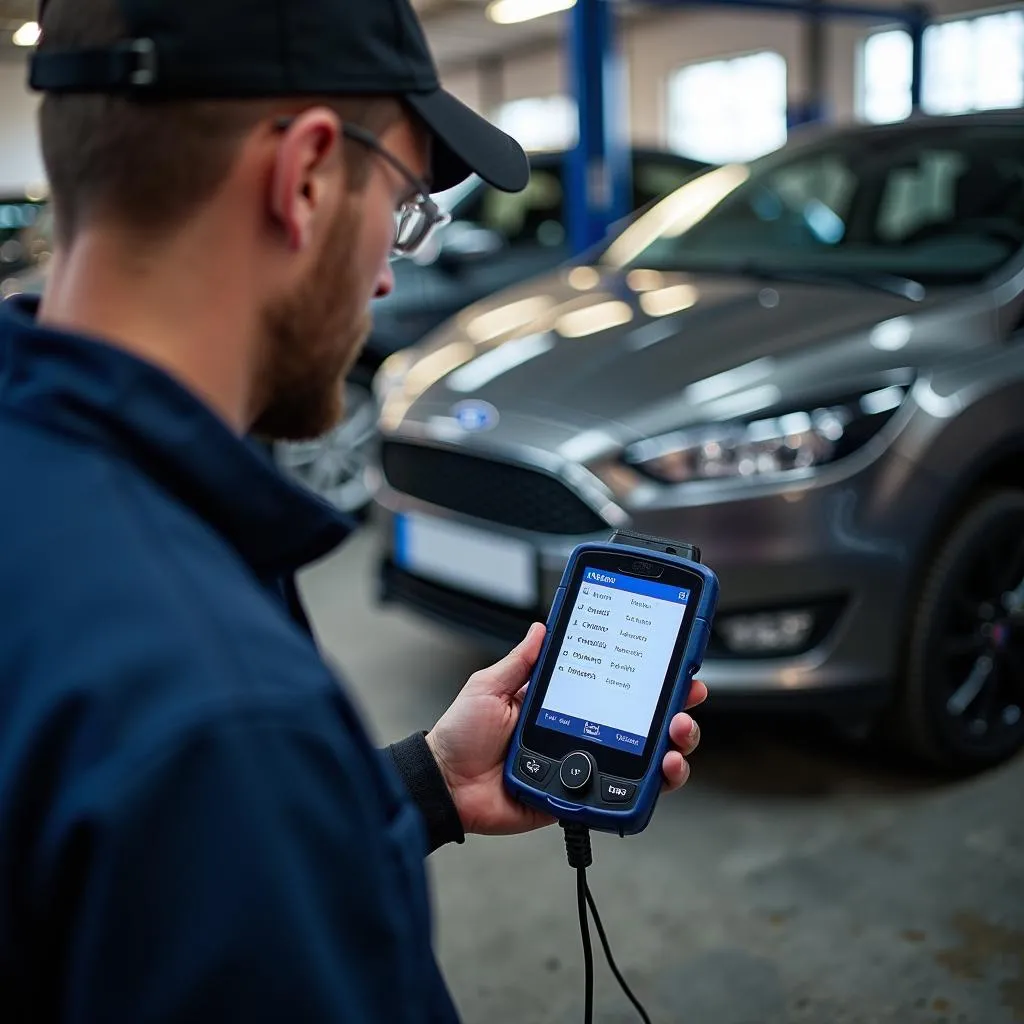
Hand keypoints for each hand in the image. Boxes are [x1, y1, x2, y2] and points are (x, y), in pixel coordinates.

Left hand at [425, 623, 707, 836]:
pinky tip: (660, 771)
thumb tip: (542, 627)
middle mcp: (582, 730)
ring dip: (673, 747)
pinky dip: (651, 786)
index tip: (673, 662)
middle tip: (686, 698)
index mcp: (563, 700)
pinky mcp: (582, 797)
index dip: (647, 675)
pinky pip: (624, 794)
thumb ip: (521, 661)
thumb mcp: (489, 686)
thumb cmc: (461, 736)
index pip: (615, 684)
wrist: (445, 784)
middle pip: (642, 721)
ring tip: (676, 737)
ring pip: (645, 759)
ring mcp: (587, 764)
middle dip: (675, 709)